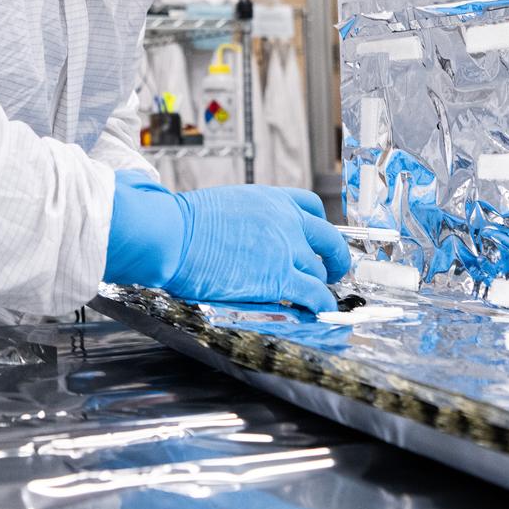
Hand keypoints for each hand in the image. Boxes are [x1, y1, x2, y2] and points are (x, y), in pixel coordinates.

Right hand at [103, 172, 349, 313]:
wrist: (174, 235)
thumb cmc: (184, 223)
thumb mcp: (225, 205)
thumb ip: (248, 219)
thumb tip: (246, 236)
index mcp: (271, 198)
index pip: (310, 206)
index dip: (318, 225)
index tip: (317, 237)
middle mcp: (286, 220)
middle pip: (328, 238)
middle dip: (335, 257)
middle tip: (333, 270)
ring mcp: (286, 249)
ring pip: (320, 270)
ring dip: (321, 285)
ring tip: (317, 296)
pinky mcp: (279, 278)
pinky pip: (314, 294)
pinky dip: (321, 303)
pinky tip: (321, 310)